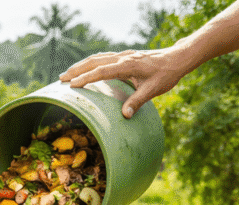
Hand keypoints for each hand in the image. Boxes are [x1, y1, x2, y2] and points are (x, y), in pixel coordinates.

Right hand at [59, 48, 188, 118]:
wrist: (177, 59)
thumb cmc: (166, 75)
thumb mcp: (153, 90)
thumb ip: (137, 102)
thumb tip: (125, 116)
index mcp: (128, 65)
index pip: (101, 71)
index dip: (86, 78)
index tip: (72, 85)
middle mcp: (123, 57)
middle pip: (94, 61)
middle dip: (76, 70)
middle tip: (61, 79)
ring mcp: (123, 55)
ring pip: (97, 58)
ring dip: (81, 65)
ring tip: (67, 74)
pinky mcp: (125, 56)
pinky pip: (103, 58)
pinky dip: (91, 63)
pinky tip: (86, 68)